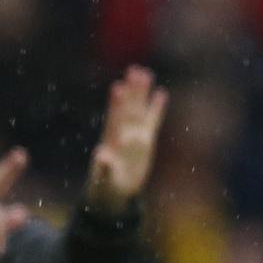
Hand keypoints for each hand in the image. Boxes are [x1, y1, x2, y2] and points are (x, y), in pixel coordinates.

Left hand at [85, 66, 167, 214]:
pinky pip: (153, 121)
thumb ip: (105, 167)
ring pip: (140, 110)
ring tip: (144, 73)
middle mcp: (122, 134)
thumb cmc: (105, 186)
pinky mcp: (145, 141)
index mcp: (111, 141)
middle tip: (134, 70)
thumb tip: (102, 156)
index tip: (118, 86)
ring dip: (142, 93)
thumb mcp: (104, 179)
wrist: (113, 192)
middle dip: (132, 90)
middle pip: (128, 108)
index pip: (115, 118)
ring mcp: (134, 135)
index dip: (117, 104)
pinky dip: (157, 108)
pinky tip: (161, 92)